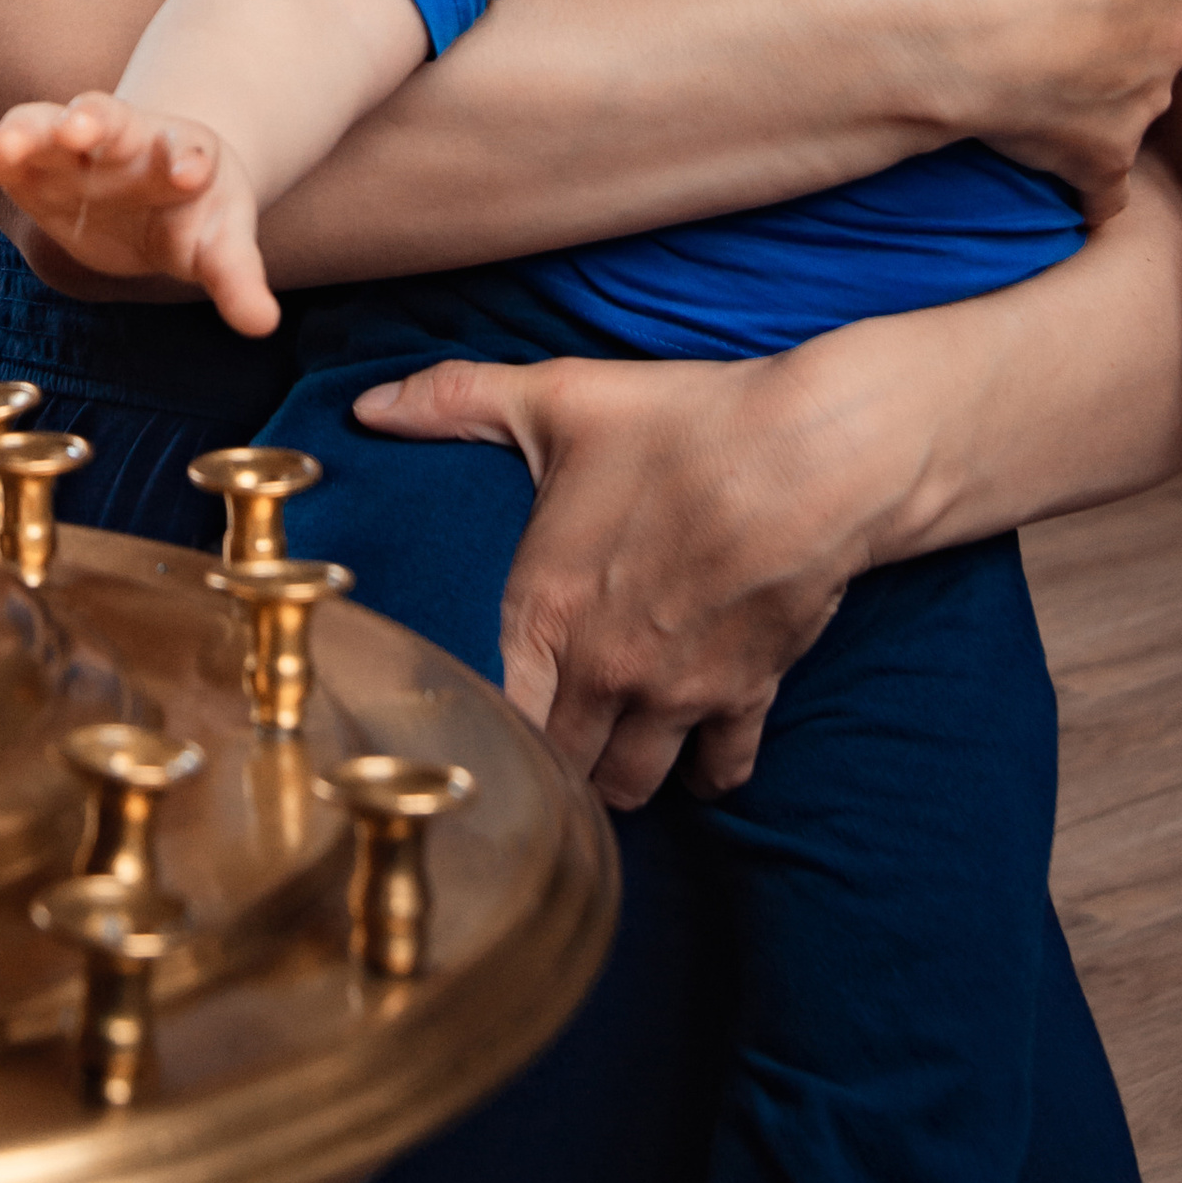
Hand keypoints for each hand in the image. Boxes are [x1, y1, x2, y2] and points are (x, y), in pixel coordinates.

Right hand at [0, 93, 277, 333]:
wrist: (160, 178)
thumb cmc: (193, 209)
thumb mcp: (218, 240)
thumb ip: (235, 275)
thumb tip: (263, 322)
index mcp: (176, 149)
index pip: (183, 147)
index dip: (186, 157)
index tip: (191, 167)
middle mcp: (118, 135)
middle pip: (103, 118)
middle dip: (91, 122)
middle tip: (82, 129)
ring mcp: (66, 142)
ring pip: (39, 123)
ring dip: (22, 130)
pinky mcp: (24, 159)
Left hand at [351, 350, 867, 806]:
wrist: (812, 456)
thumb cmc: (683, 424)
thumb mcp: (559, 398)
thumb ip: (455, 401)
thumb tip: (369, 404)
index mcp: (546, 610)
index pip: (493, 717)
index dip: (479, 733)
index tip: (472, 733)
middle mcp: (606, 669)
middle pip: (560, 767)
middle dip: (546, 768)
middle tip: (537, 755)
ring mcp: (679, 693)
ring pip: (632, 784)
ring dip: (615, 778)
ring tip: (602, 758)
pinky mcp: (747, 695)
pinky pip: (720, 770)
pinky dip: (705, 774)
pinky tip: (693, 757)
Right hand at [937, 0, 1181, 216]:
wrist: (966, 31)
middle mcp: (1168, 30)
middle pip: (1140, 14)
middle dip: (1100, 10)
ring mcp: (1133, 101)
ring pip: (1123, 88)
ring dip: (1088, 82)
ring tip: (1021, 63)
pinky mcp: (1096, 161)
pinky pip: (1097, 176)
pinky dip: (1080, 171)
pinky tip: (1041, 152)